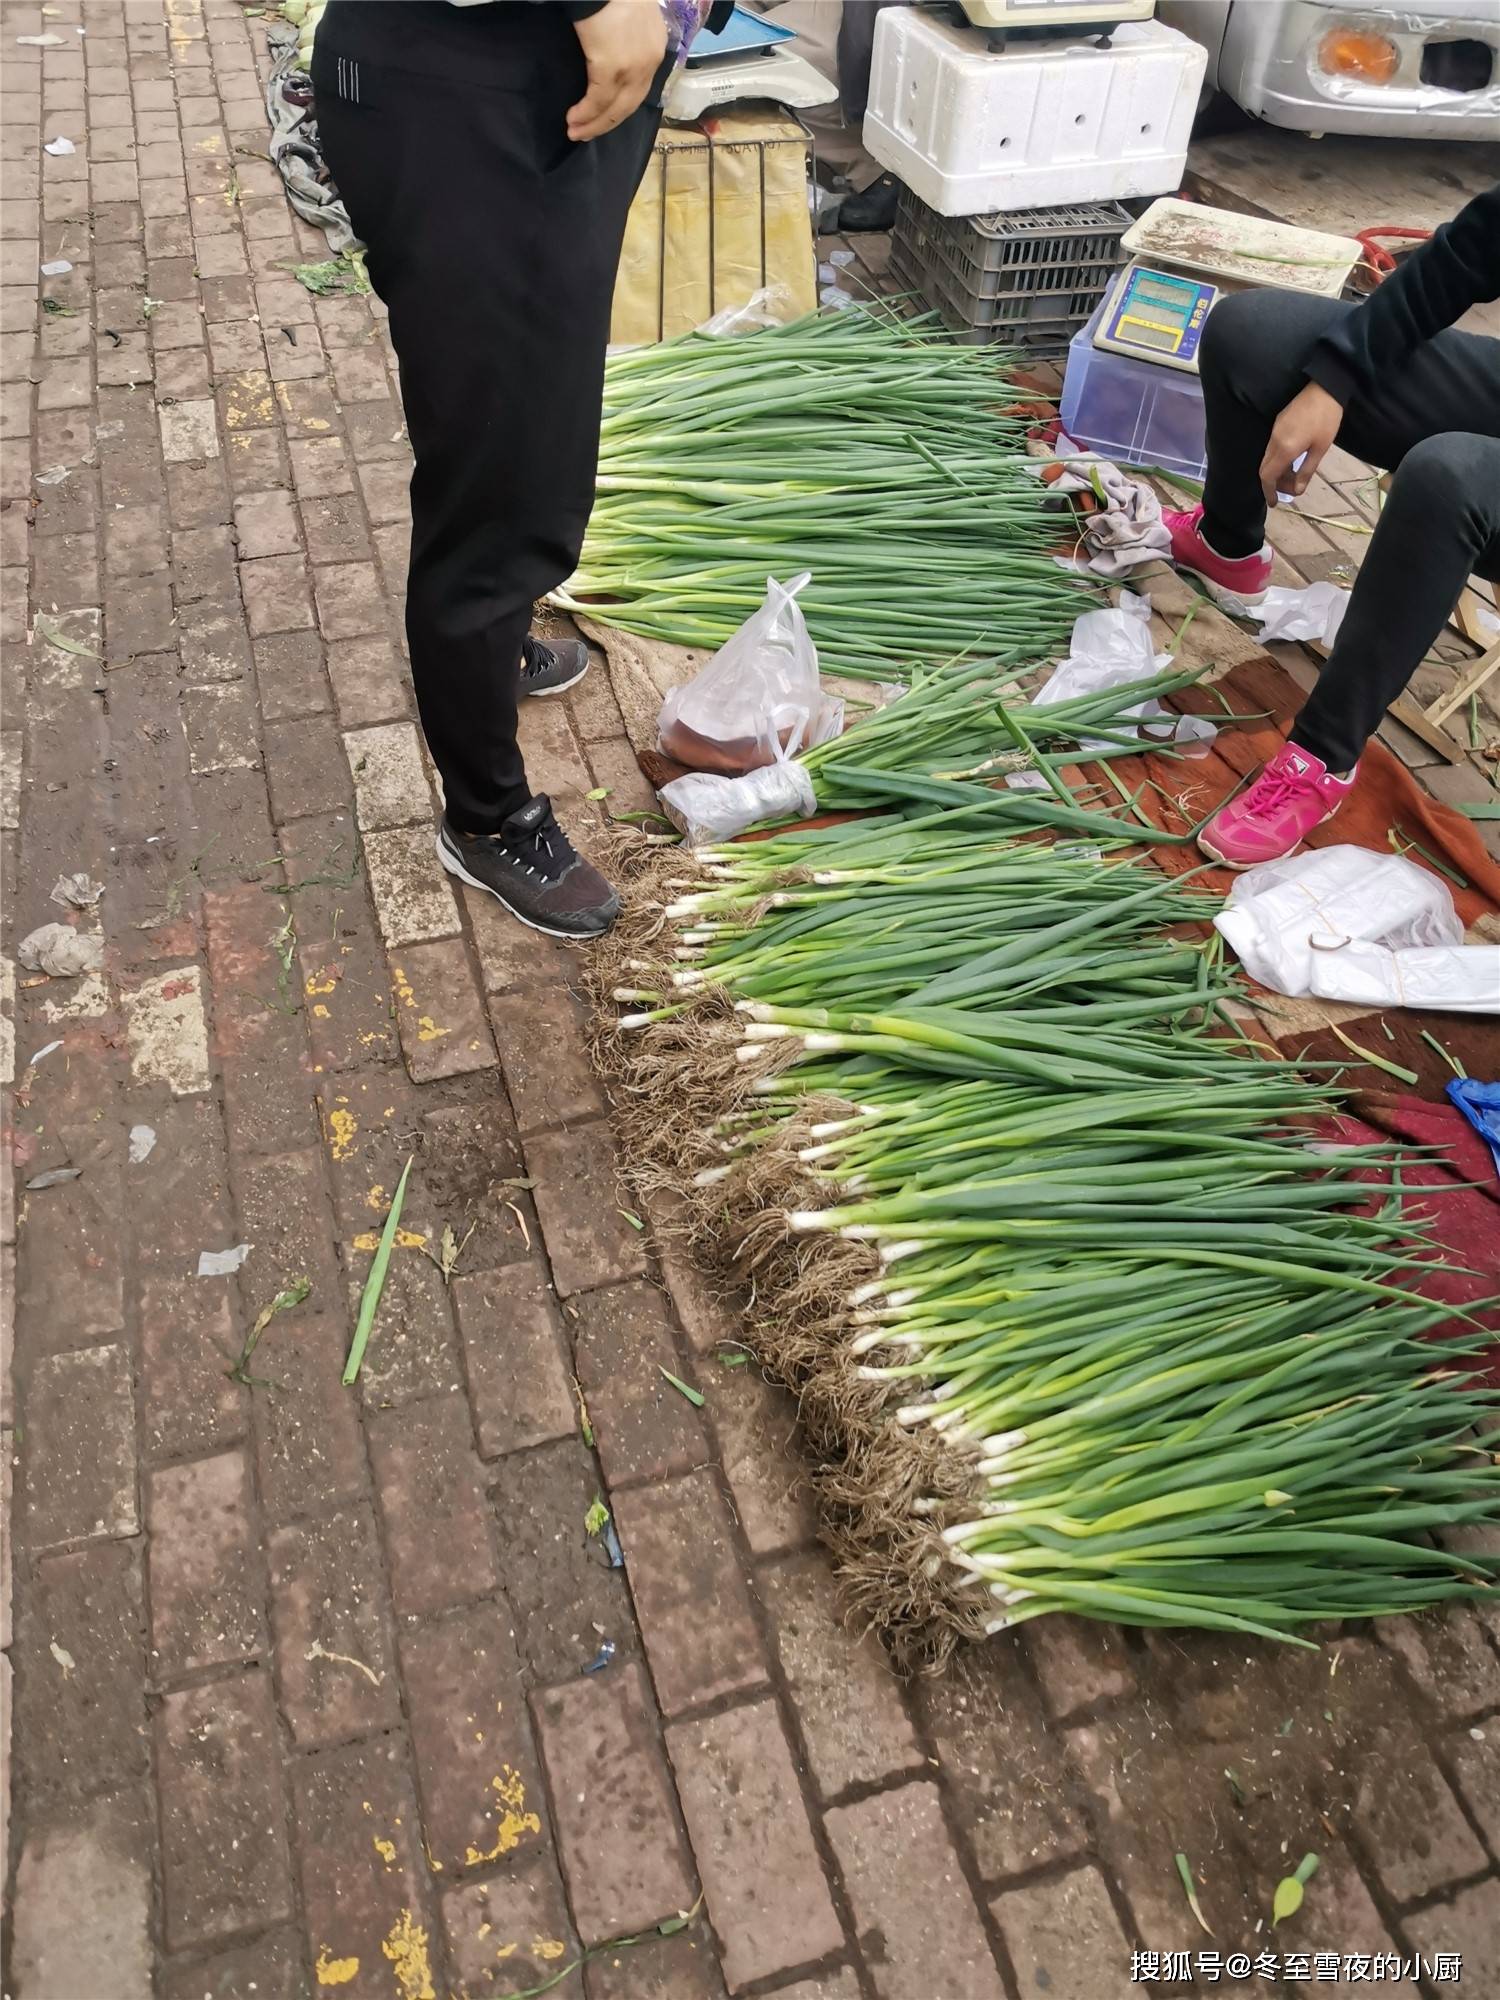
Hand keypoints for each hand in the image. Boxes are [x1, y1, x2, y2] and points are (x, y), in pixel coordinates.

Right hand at [569, 0, 667, 142]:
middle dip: (606, 123)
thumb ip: (626, 37)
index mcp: (655, 45)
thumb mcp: (628, 14)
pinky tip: (573, 120)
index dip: (621, 106)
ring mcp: (633, 67)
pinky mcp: (612, 69)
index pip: (640, 86)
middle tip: (585, 133)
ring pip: (616, 109)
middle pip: (630, 104)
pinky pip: (598, 101)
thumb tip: (609, 54)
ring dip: (594, 124)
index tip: (604, 117)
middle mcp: (649, 61)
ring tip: (575, 132)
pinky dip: (585, 114)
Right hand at [1258, 381, 1343, 504]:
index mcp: (1285, 449)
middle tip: (1288, 489)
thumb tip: (1297, 490)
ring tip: (1293, 476)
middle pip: (1265, 469)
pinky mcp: (1278, 424)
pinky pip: (1272, 448)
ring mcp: (1274, 431)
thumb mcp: (1321, 448)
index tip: (1274, 503)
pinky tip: (1292, 460)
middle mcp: (1275, 441)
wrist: (1324, 388)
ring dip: (1277, 471)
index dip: (1269, 491)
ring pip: (1268, 458)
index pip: (1268, 476)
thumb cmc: (1327, 419)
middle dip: (1274, 483)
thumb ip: (1306, 470)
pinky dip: (1278, 460)